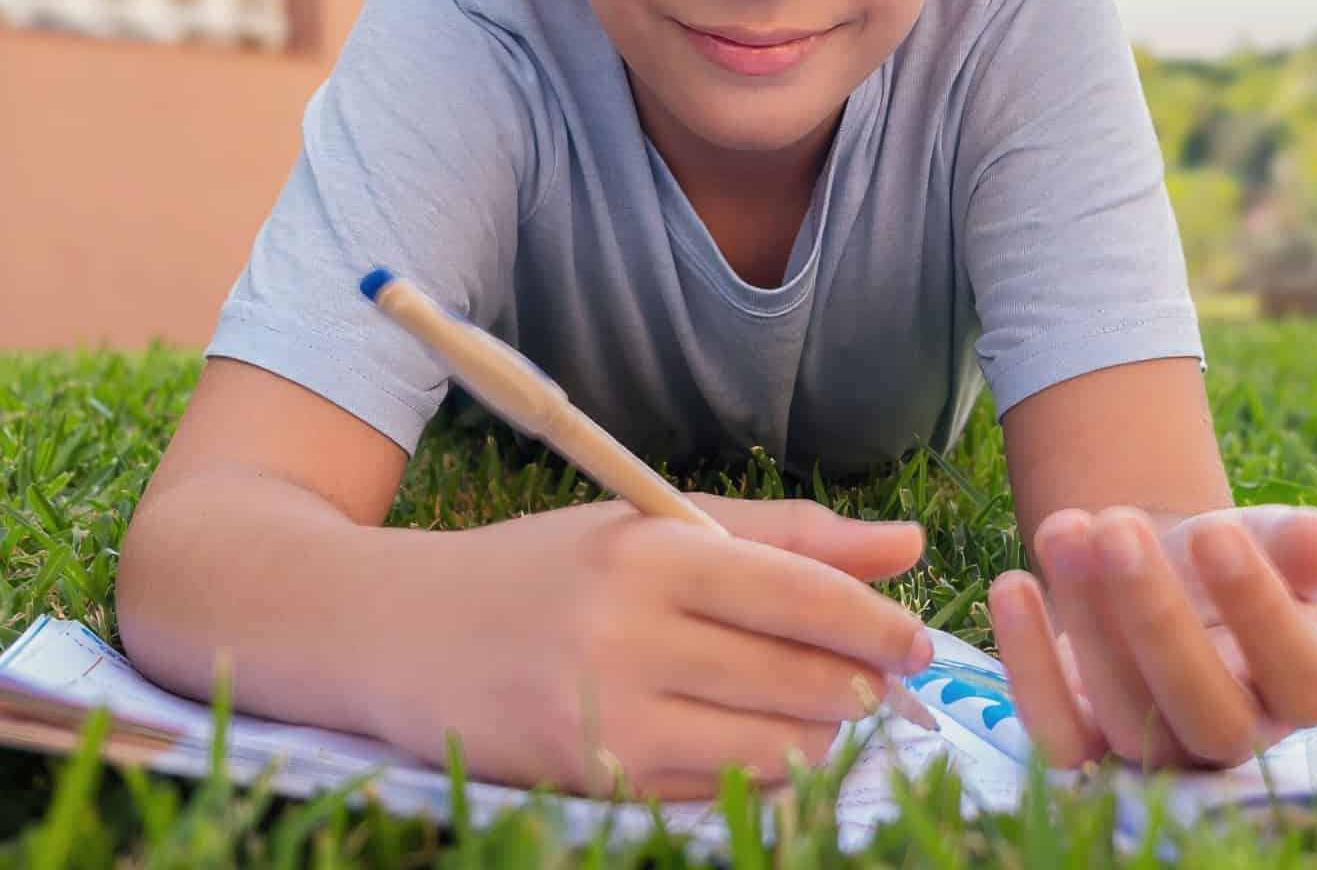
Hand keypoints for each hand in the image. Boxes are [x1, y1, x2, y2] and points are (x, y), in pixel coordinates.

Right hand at [375, 495, 935, 799]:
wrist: (398, 633)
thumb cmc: (541, 571)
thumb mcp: (648, 525)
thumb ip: (782, 535)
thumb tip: (907, 547)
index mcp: (647, 553)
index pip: (799, 593)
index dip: (875, 623)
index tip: (918, 640)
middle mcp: (626, 635)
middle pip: (798, 677)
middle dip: (861, 686)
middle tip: (881, 681)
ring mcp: (608, 718)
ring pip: (775, 748)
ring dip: (821, 737)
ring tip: (820, 711)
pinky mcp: (595, 782)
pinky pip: (723, 790)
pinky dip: (761, 772)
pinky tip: (757, 742)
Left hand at [987, 505, 1316, 769]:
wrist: (1146, 566)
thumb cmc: (1217, 557)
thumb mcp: (1261, 537)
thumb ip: (1294, 542)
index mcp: (1298, 692)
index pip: (1305, 683)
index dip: (1261, 612)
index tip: (1216, 530)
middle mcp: (1236, 737)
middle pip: (1209, 713)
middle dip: (1157, 617)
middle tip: (1119, 526)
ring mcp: (1157, 751)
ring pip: (1128, 719)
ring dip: (1088, 619)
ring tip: (1065, 527)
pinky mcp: (1084, 745)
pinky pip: (1056, 736)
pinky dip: (1028, 665)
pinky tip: (1013, 585)